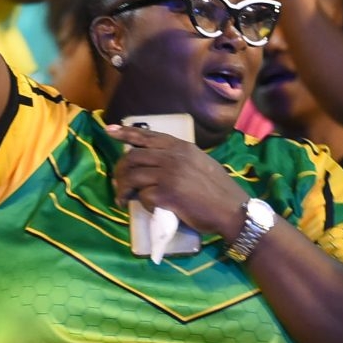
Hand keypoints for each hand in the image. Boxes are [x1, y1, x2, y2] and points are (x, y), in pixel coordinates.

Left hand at [105, 123, 253, 237]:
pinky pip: (143, 196)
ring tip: (123, 199)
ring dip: (123, 189)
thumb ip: (178, 158)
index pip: (147, 136)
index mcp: (181, 147)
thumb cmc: (218, 190)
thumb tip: (155, 161)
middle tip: (118, 184)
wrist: (233, 210)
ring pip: (132, 176)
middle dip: (120, 171)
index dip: (125, 133)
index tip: (109, 131)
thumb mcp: (200, 162)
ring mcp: (169, 174)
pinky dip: (142, 203)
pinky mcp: (167, 194)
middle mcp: (172, 157)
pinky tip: (149, 208)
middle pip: (132, 157)